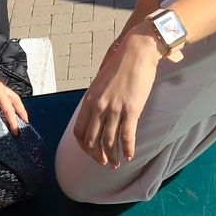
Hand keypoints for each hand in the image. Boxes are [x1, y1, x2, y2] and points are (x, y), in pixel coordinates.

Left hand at [0, 60, 28, 131]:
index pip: (8, 109)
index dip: (13, 121)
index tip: (16, 132)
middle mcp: (1, 86)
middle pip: (16, 100)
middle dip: (22, 112)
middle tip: (26, 123)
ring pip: (12, 96)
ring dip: (17, 106)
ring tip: (20, 115)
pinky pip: (5, 94)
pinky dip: (10, 101)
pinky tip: (6, 105)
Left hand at [76, 24, 162, 167]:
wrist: (137, 52)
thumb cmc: (120, 65)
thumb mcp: (100, 83)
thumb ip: (96, 99)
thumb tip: (97, 114)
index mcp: (89, 100)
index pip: (79, 131)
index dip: (84, 146)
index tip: (91, 152)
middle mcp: (99, 106)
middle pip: (92, 140)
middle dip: (97, 155)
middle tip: (103, 162)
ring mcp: (115, 109)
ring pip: (109, 141)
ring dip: (111, 156)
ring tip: (115, 164)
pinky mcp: (132, 109)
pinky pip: (127, 136)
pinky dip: (127, 149)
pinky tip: (129, 156)